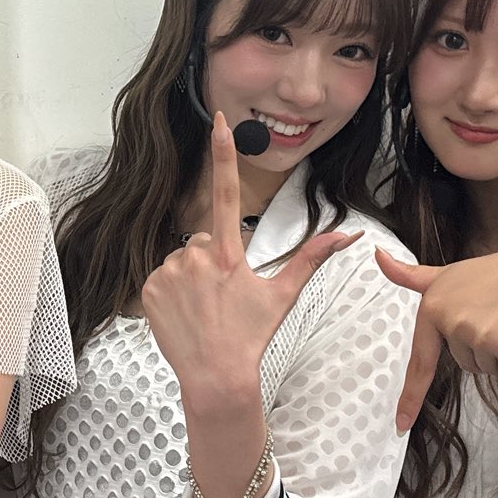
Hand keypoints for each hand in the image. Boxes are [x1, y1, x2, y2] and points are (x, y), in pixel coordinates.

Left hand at [141, 113, 356, 414]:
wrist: (215, 377)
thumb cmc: (251, 336)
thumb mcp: (282, 295)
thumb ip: (311, 258)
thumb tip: (348, 235)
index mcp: (230, 253)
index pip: (228, 192)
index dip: (223, 153)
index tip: (217, 120)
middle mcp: (196, 256)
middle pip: (204, 239)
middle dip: (212, 259)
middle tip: (221, 295)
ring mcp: (168, 272)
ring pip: (182, 259)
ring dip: (190, 276)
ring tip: (203, 308)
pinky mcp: (148, 288)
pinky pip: (161, 277)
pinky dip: (171, 291)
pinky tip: (185, 314)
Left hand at [376, 242, 497, 429]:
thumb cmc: (493, 274)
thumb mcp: (448, 273)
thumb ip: (411, 275)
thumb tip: (377, 255)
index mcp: (433, 308)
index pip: (419, 362)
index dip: (410, 398)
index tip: (400, 426)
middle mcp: (453, 323)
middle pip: (464, 364)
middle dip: (480, 347)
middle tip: (493, 316)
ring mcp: (480, 335)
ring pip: (487, 370)